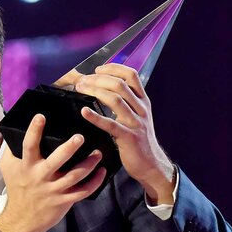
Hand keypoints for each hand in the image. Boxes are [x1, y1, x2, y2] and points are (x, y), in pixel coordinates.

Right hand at [0, 114, 105, 231]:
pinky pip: (82, 191)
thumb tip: (15, 127)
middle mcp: (40, 177)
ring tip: (98, 153)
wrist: (21, 219)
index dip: (34, 131)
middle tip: (80, 137)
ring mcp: (53, 190)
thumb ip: (11, 148)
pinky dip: (94, 182)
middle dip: (68, 148)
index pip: (29, 146)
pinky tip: (102, 171)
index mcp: (26, 166)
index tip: (41, 116)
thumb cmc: (17, 187)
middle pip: (56, 161)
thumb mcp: (8, 167)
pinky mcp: (64, 201)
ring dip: (88, 164)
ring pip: (74, 176)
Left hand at [74, 63, 175, 204]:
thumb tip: (106, 89)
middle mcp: (141, 109)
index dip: (113, 68)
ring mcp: (136, 123)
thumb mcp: (138, 117)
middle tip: (82, 81)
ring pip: (115, 100)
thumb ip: (127, 103)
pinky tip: (84, 112)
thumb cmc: (140, 141)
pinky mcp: (129, 137)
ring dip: (95, 92)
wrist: (151, 164)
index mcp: (143, 101)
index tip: (97, 69)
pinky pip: (110, 124)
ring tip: (81, 90)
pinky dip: (95, 117)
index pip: (131, 75)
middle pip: (120, 85)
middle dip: (98, 79)